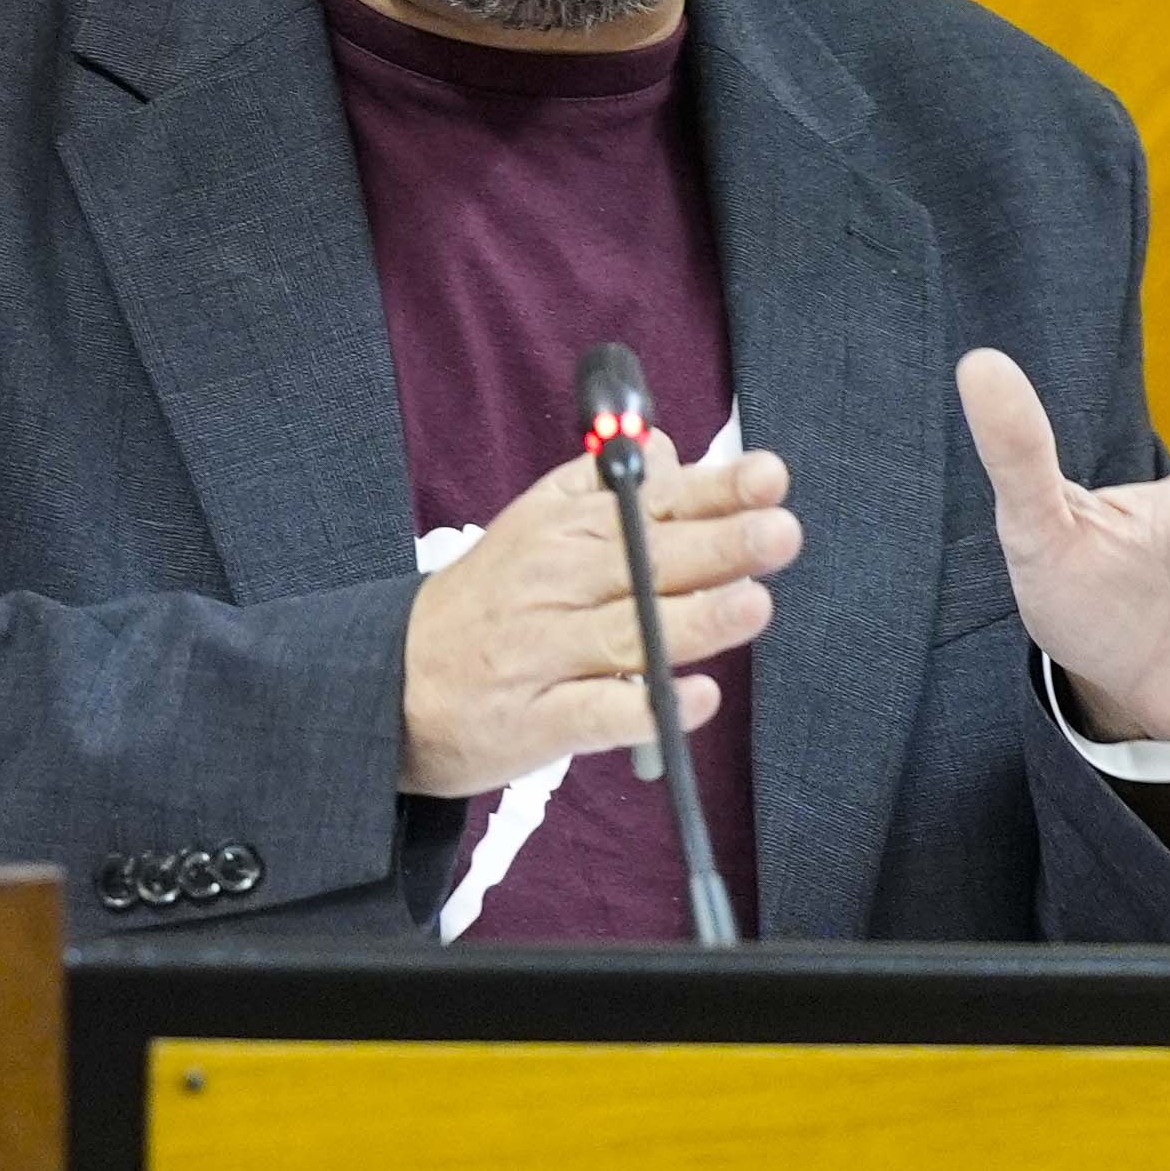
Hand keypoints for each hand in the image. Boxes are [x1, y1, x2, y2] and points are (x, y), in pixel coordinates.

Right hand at [399, 433, 796, 797]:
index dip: (713, 490)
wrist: (390, 683)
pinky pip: (600, 713)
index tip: (769, 478)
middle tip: (778, 533)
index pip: (650, 501)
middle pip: (646, 560)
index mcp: (563, 529)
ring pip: (629, 631)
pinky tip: (693, 698)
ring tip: (752, 604)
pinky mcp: (538, 720)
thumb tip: (673, 451)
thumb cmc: (487, 602)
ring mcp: (545, 652)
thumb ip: (604, 488)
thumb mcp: (535, 526)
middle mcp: (556, 582)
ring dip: (694, 620)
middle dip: (718, 546)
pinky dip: (647, 708)